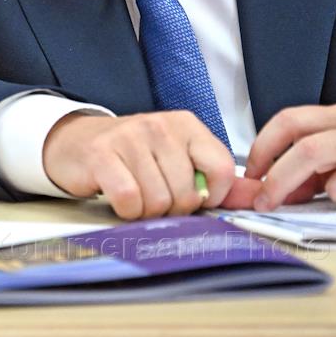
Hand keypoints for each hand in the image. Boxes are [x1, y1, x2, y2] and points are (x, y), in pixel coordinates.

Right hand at [43, 111, 235, 219]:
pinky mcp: (102, 155)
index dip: (212, 196)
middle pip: (188, 193)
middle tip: (155, 195)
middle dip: (172, 208)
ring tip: (136, 195)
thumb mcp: (178, 159)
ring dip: (147, 211)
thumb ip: (220, 180)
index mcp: (186, 125)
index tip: (193, 195)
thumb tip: (259, 194)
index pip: (223, 169)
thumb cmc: (131, 155)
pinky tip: (119, 198)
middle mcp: (160, 126)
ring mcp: (129, 138)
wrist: (76, 143)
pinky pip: (129, 199)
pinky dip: (126, 210)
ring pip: (159, 201)